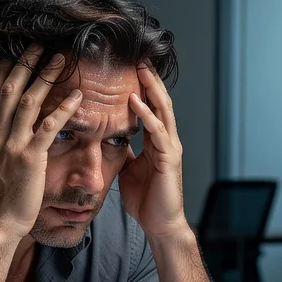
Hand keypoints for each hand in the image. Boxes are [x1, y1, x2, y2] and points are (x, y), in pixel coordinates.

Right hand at [0, 47, 81, 242]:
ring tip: (60, 59)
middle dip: (25, 64)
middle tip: (39, 44)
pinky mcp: (30, 159)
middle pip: (9, 89)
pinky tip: (77, 97)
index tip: (16, 53)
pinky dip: (63, 109)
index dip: (5, 70)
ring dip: (45, 77)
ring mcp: (12, 145)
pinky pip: (48, 128)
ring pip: (28, 102)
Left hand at [119, 62, 189, 240]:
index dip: (143, 88)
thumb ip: (125, 152)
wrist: (160, 225)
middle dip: (150, 79)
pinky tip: (136, 101)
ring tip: (140, 69)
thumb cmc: (146, 200)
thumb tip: (110, 140)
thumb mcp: (129, 170)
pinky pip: (158, 131)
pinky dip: (146, 115)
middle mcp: (167, 140)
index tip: (131, 69)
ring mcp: (170, 148)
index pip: (151, 107)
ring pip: (163, 110)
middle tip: (138, 57)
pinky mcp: (169, 159)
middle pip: (160, 102)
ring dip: (151, 89)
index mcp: (157, 142)